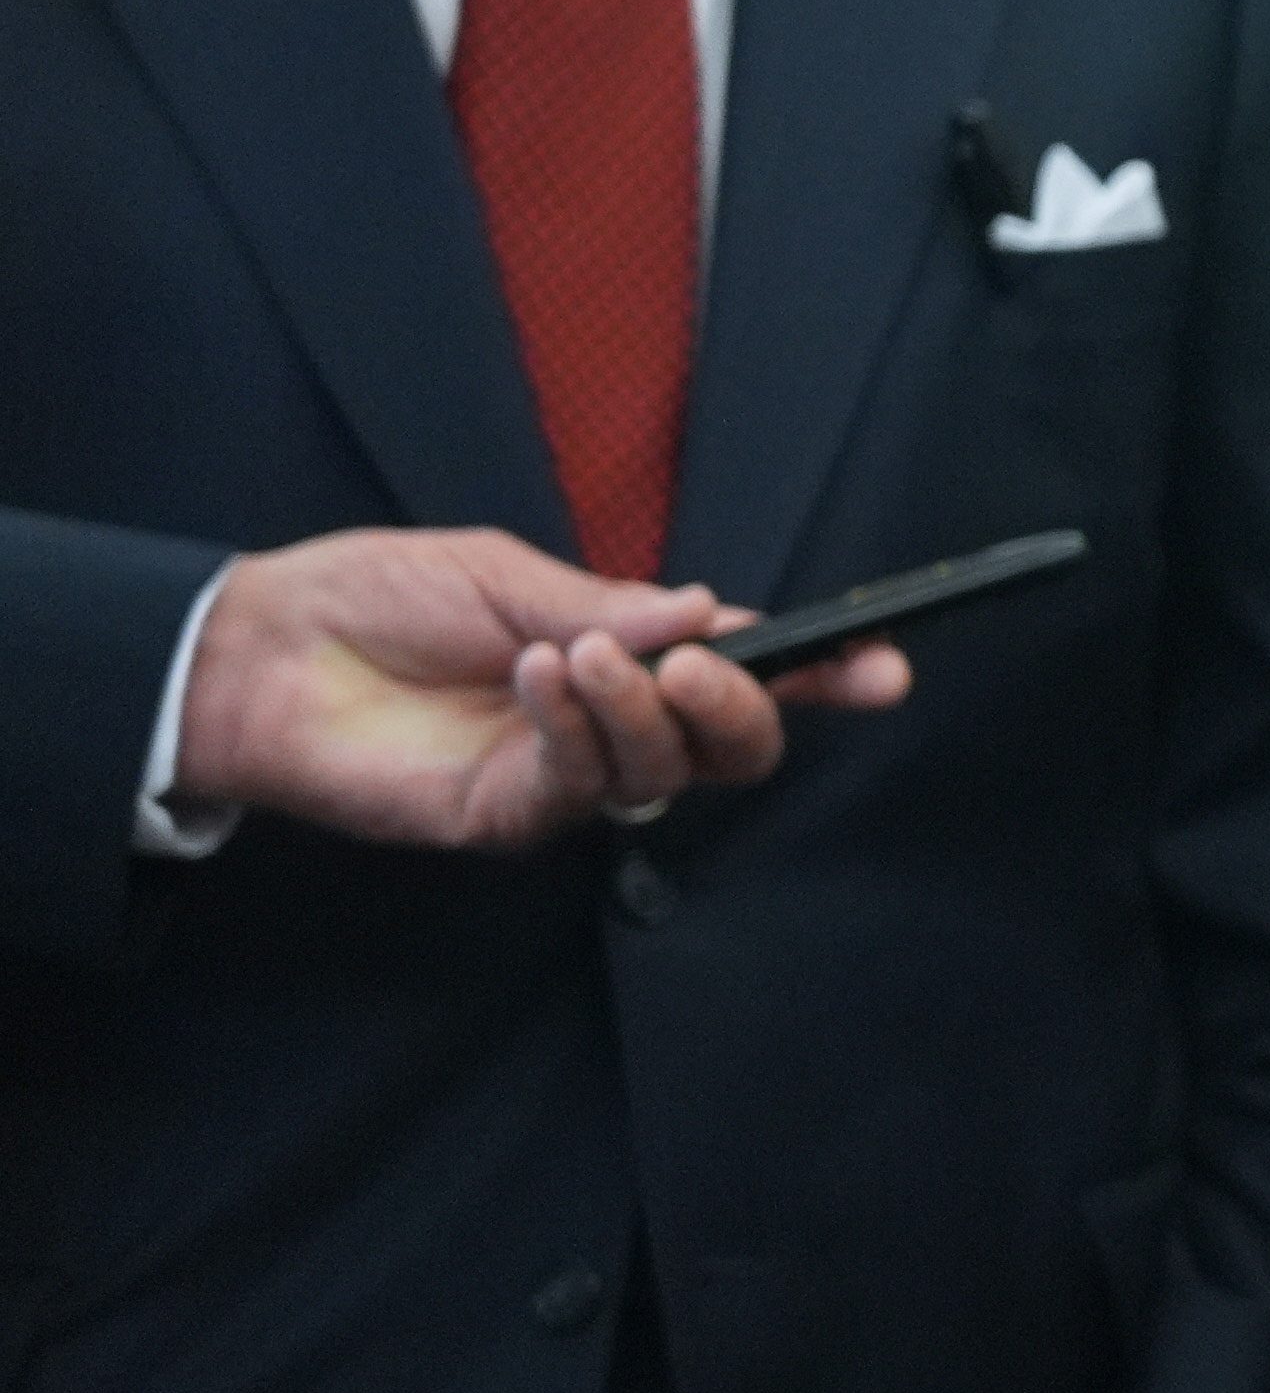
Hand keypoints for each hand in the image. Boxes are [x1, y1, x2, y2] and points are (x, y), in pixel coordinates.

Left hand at [168, 528, 911, 849]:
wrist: (264, 650)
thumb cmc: (376, 598)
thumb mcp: (506, 573)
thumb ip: (613, 603)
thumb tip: (714, 612)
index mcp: (630, 654)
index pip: (747, 672)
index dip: (824, 674)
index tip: (882, 667)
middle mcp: (613, 724)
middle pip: (733, 749)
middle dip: (749, 708)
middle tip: (713, 665)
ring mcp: (565, 778)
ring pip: (666, 775)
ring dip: (643, 710)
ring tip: (579, 655)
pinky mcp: (508, 818)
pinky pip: (581, 789)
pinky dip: (576, 729)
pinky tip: (538, 679)